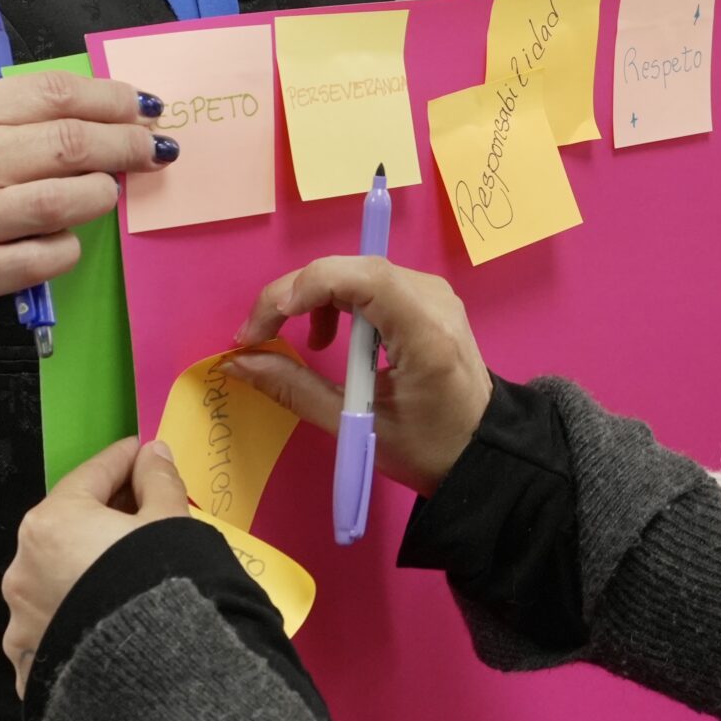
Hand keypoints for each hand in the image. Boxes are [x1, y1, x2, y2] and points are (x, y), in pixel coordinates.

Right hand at [0, 72, 174, 324]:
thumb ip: (16, 111)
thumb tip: (105, 105)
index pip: (53, 94)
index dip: (112, 98)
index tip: (146, 107)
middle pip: (68, 144)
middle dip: (126, 145)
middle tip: (155, 150)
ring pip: (61, 202)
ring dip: (101, 195)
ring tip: (109, 191)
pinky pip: (43, 258)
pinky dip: (67, 247)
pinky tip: (65, 238)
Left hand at [1, 436, 186, 696]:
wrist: (155, 669)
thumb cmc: (157, 585)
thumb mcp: (169, 520)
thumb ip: (158, 480)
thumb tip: (153, 456)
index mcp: (53, 522)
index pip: (93, 474)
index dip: (126, 459)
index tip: (146, 455)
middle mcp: (24, 567)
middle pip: (70, 526)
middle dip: (106, 516)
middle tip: (147, 510)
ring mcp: (21, 618)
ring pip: (57, 577)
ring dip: (86, 566)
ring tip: (128, 570)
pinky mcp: (28, 659)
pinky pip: (52, 623)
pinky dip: (74, 613)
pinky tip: (102, 613)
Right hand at [224, 258, 491, 494]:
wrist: (482, 450)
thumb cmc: (428, 447)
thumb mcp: (357, 426)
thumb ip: (295, 389)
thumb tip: (238, 362)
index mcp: (425, 333)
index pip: (364, 278)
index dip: (307, 287)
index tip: (266, 325)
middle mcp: (433, 299)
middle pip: (353, 269)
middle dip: (296, 295)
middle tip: (257, 337)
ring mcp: (433, 293)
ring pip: (358, 272)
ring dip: (316, 298)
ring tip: (303, 345)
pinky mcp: (426, 298)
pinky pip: (372, 283)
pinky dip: (338, 302)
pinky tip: (329, 339)